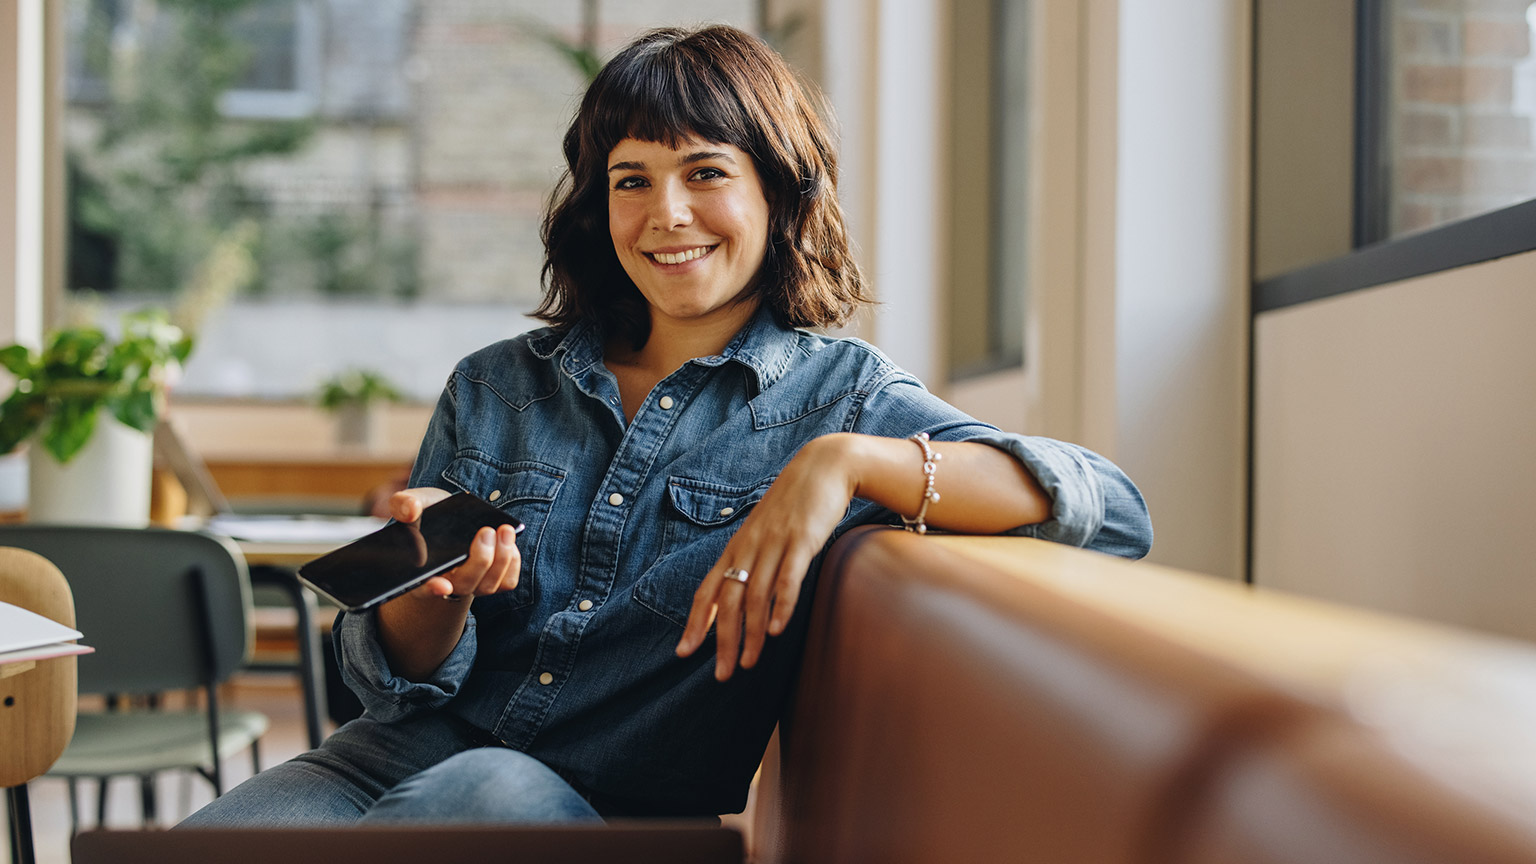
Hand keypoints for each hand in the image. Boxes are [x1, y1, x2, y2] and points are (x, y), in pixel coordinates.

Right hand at [387, 487, 521, 601]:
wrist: (452, 517)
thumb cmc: (429, 513)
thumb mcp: (413, 503)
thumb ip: (403, 504)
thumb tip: (409, 510)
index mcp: (420, 570)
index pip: (421, 588)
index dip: (431, 589)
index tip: (442, 585)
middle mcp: (446, 583)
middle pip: (464, 585)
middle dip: (479, 560)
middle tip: (485, 532)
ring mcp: (471, 585)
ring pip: (488, 585)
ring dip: (501, 559)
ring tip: (504, 530)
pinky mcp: (493, 581)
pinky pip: (507, 582)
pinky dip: (512, 563)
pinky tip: (509, 542)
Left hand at [676, 434, 859, 680]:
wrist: (822, 467)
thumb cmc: (794, 505)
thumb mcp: (764, 532)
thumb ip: (752, 561)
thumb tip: (742, 595)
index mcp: (737, 548)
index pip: (707, 590)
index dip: (695, 622)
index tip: (684, 653)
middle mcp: (749, 548)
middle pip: (727, 600)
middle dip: (722, 640)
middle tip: (722, 673)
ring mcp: (774, 543)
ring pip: (754, 596)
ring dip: (750, 633)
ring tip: (749, 663)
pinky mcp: (801, 540)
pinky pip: (787, 578)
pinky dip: (780, 605)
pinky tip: (777, 630)